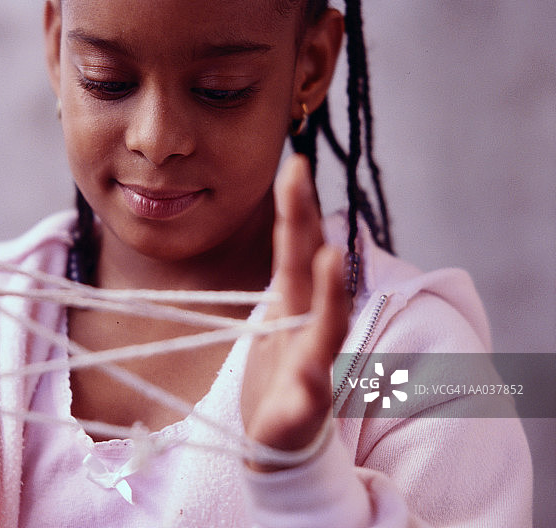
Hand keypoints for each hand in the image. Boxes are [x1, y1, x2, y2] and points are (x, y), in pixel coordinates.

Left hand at [241, 155, 350, 470]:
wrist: (278, 443)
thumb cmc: (277, 377)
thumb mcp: (276, 323)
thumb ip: (291, 285)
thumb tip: (305, 238)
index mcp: (292, 308)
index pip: (295, 250)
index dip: (295, 208)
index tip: (292, 162)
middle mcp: (306, 330)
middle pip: (308, 274)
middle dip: (306, 224)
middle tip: (300, 176)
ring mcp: (308, 369)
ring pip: (324, 330)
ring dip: (328, 294)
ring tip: (330, 256)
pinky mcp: (300, 411)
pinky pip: (308, 399)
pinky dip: (311, 387)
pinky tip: (313, 374)